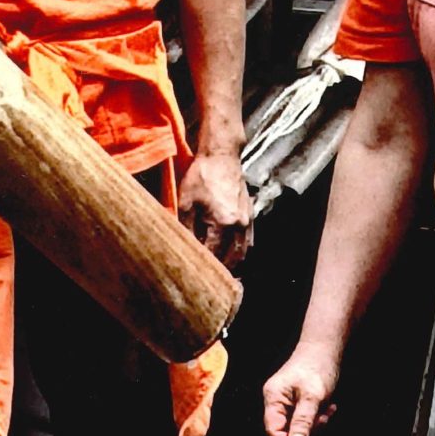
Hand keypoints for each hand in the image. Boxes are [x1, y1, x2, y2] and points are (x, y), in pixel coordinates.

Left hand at [178, 151, 254, 267]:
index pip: (214, 254)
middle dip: (222, 270)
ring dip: (234, 262)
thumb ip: (186, 228)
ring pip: (244, 251)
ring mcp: (247, 219)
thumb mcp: (186, 202)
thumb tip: (184, 247)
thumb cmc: (202, 175)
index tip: (196, 273)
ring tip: (222, 271)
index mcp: (223, 223)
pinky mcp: (250, 214)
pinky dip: (241, 250)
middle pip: (233, 258)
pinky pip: (248, 240)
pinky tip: (232, 254)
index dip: (204, 265)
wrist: (221, 155)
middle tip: (210, 280)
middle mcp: (239, 224)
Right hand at [261, 343, 339, 435]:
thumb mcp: (312, 397)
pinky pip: (305, 417)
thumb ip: (303, 422)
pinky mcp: (298, 400)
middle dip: (306, 431)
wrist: (326, 347)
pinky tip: (329, 407)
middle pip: (285, 430)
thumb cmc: (317, 366)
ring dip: (315, 424)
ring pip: (298, 425)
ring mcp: (287, 400)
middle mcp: (276, 400)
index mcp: (273, 398)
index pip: (273, 430)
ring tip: (327, 411)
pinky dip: (318, 416)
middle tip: (322, 420)